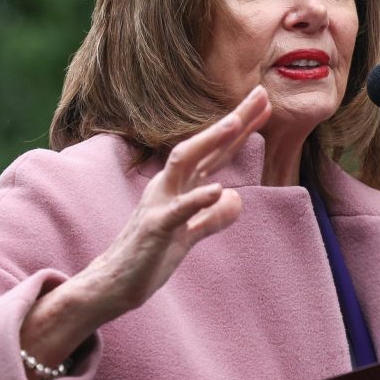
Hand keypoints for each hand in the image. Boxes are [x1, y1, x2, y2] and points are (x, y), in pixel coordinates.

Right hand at [20, 86, 270, 367]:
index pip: (215, 151)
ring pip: (184, 164)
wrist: (114, 285)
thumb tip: (235, 198)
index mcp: (179, 186)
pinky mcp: (155, 230)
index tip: (265, 102)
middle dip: (232, 120)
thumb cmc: (149, 256)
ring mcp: (160, 205)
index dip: (240, 128)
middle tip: (261, 94)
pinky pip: (178, 212)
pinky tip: (218, 188)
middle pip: (204, 145)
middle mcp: (169, 186)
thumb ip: (212, 216)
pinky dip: (197, 199)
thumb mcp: (189, 235)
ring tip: (236, 122)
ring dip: (210, 142)